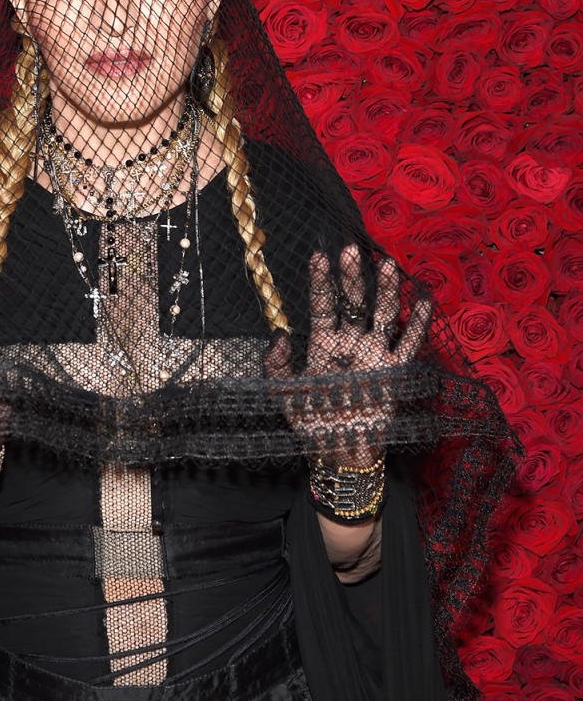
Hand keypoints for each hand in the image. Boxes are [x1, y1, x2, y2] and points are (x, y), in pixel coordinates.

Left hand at [264, 243, 429, 465]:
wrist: (338, 450)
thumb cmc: (310, 420)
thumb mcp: (284, 393)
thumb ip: (277, 365)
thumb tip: (279, 335)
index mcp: (323, 344)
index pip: (323, 305)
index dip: (321, 281)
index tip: (319, 256)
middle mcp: (350, 343)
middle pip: (354, 302)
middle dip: (353, 277)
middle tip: (351, 250)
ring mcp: (373, 354)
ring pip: (382, 314)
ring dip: (386, 290)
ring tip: (387, 264)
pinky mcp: (393, 371)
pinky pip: (408, 344)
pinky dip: (417, 324)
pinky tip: (423, 301)